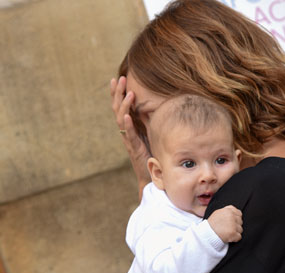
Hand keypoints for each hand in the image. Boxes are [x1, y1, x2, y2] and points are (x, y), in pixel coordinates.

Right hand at [110, 76, 150, 198]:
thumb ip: (152, 121)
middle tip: (119, 78)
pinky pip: (128, 134)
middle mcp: (127, 131)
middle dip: (117, 93)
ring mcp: (129, 139)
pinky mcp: (134, 148)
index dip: (119, 93)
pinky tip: (127, 116)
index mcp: (130, 126)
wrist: (151, 175)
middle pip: (118, 108)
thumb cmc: (153, 154)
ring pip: (121, 119)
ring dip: (124, 105)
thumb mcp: (153, 133)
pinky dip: (127, 125)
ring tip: (128, 93)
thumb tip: (159, 106)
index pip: (122, 106)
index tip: (119, 78)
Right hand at [207, 206, 242, 242]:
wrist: (206, 234)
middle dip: (236, 226)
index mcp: (228, 210)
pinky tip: (228, 237)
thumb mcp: (218, 213)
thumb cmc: (212, 225)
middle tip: (227, 228)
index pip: (239, 213)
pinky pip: (239, 237)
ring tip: (226, 232)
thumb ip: (227, 211)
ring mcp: (233, 225)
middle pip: (240, 222)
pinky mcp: (233, 233)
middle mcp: (231, 216)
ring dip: (235, 232)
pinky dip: (234, 239)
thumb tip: (235, 212)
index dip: (236, 219)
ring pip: (240, 229)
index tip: (231, 222)